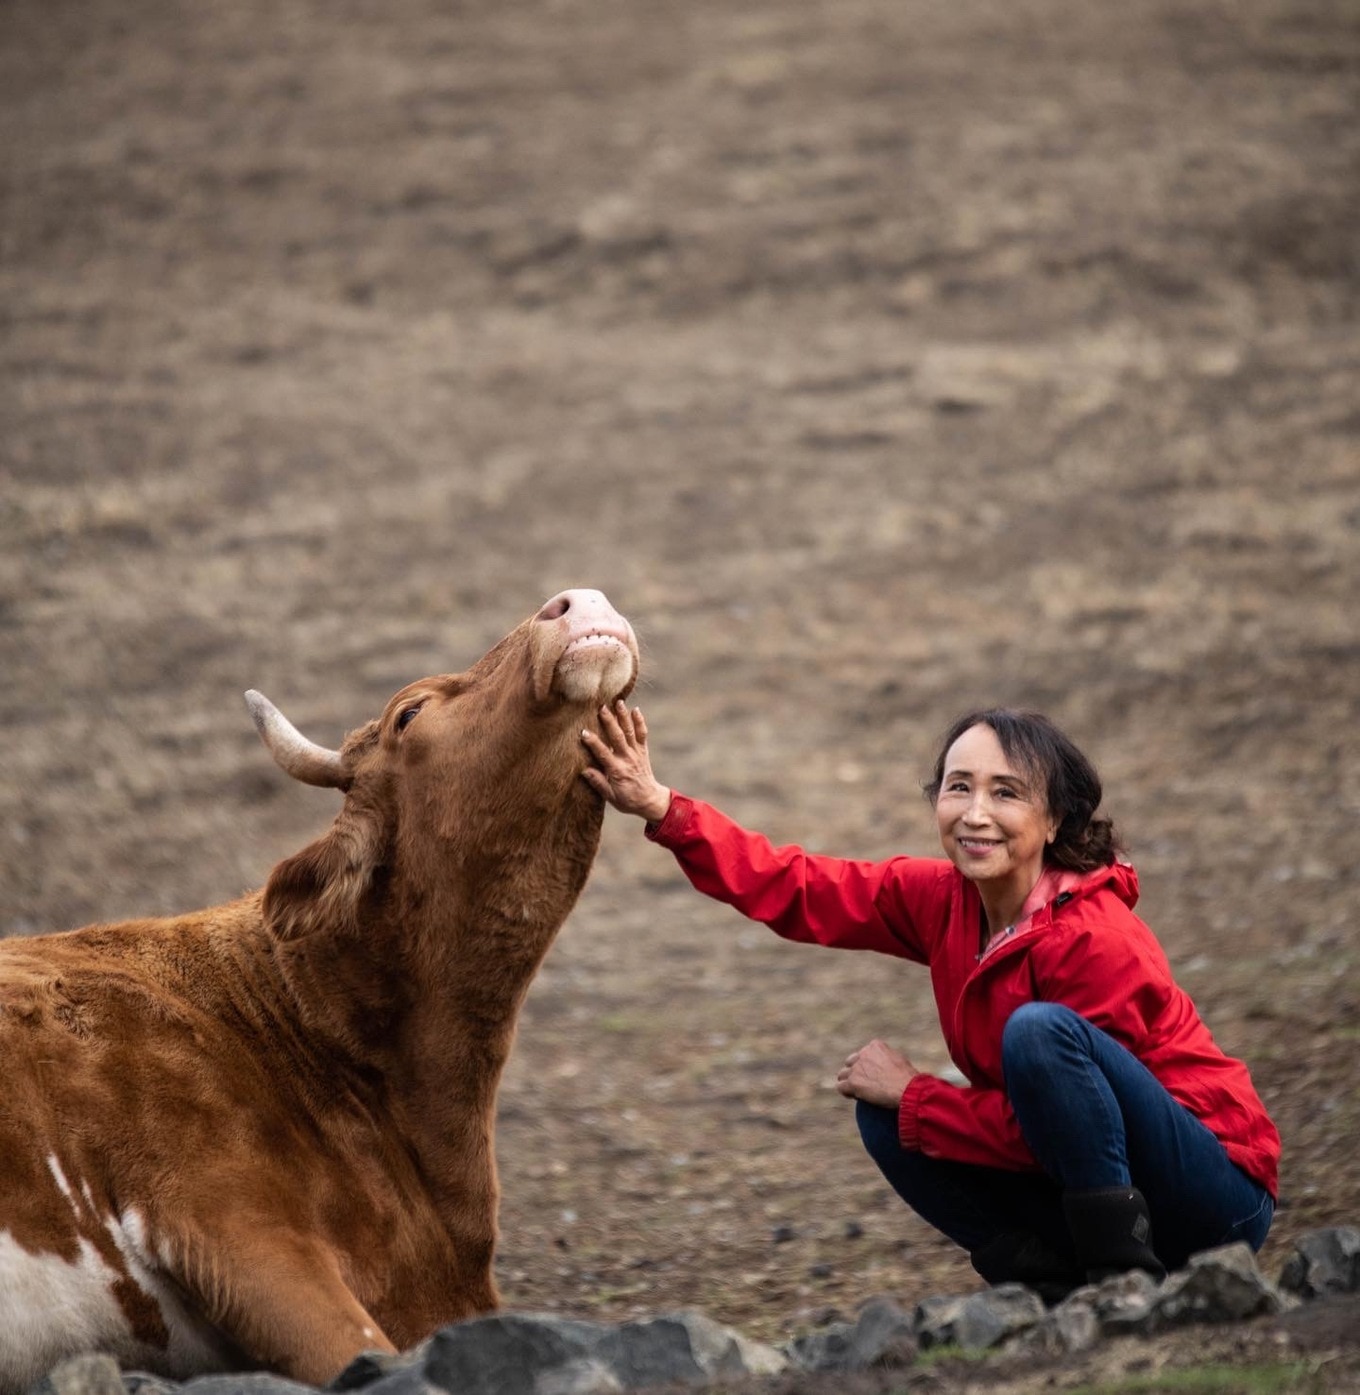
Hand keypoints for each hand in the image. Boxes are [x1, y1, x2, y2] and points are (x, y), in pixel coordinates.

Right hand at [581, 701, 672, 822]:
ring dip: (624, 717)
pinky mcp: (643, 751)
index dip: (593, 743)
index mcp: (617, 771)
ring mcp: (636, 754)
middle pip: (618, 737)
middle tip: (601, 708)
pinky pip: (642, 734)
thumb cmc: (627, 800)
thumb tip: (584, 770)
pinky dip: (640, 721)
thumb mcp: (610, 797)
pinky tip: (635, 709)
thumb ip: (598, 783)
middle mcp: (627, 759)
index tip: (584, 732)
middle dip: (610, 722)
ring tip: (618, 702)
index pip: (603, 753)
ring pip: (630, 732)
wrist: (649, 800)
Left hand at [836, 1039, 918, 1108]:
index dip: (866, 1065)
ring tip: (856, 1091)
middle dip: (854, 1071)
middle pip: (851, 1062)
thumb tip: (887, 1065)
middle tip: (863, 1083)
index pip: (864, 1054)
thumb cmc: (909, 1079)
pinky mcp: (853, 1082)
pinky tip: (853, 1097)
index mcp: (875, 1046)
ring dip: (848, 1082)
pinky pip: (841, 1087)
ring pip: (843, 1074)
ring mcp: (857, 1068)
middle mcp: (863, 1054)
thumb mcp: (900, 1061)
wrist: (907, 1089)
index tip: (872, 1074)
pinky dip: (846, 1092)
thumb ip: (888, 1058)